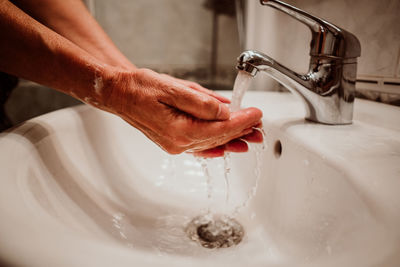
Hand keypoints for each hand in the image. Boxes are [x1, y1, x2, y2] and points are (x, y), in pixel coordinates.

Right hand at [101, 68, 262, 155]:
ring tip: (250, 137)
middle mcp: (178, 142)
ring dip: (232, 139)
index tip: (257, 114)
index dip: (243, 121)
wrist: (120, 94)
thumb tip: (225, 111)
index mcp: (180, 129)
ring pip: (211, 143)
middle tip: (260, 125)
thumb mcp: (173, 88)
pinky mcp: (173, 142)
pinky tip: (225, 148)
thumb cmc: (141, 88)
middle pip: (219, 137)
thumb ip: (202, 103)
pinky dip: (215, 146)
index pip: (221, 127)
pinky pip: (199, 147)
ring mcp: (175, 145)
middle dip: (242, 131)